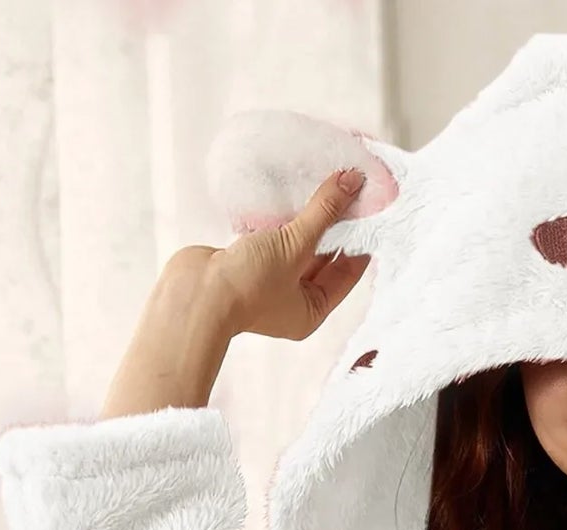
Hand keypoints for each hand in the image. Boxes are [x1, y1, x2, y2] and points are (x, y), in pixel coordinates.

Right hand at [165, 168, 372, 340]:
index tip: (371, 212)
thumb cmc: (249, 284)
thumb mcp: (295, 246)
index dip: (360, 241)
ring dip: (306, 222)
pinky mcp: (246, 264)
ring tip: (323, 188)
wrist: (194, 293)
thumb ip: (323, 212)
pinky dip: (281, 222)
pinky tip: (289, 198)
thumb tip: (351, 181)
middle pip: (323, 259)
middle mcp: (293, 301)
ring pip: (296, 248)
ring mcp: (267, 283)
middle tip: (350, 193)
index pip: (347, 273)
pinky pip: (272, 240)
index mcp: (313, 311)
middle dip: (334, 228)